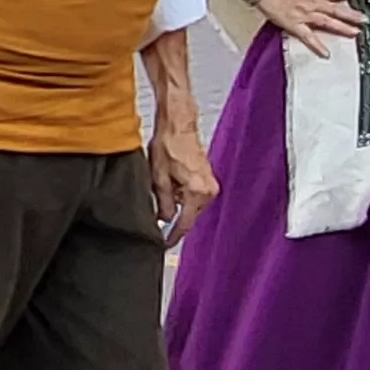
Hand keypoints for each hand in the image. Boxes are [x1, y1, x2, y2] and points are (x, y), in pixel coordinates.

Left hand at [149, 126, 219, 244]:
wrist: (178, 125)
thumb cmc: (168, 145)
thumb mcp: (158, 178)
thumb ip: (163, 203)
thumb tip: (164, 220)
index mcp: (197, 192)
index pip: (185, 223)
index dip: (173, 236)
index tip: (165, 244)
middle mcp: (209, 191)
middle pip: (189, 214)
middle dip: (173, 210)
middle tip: (159, 193)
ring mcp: (211, 184)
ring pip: (190, 204)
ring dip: (177, 199)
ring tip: (165, 178)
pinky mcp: (209, 178)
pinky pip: (194, 194)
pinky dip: (182, 191)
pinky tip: (173, 176)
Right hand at [252, 0, 366, 57]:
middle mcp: (314, 3)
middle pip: (337, 9)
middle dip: (353, 15)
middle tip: (366, 20)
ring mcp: (306, 15)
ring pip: (328, 22)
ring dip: (343, 27)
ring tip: (355, 33)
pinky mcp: (296, 25)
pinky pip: (309, 37)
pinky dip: (317, 46)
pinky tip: (326, 54)